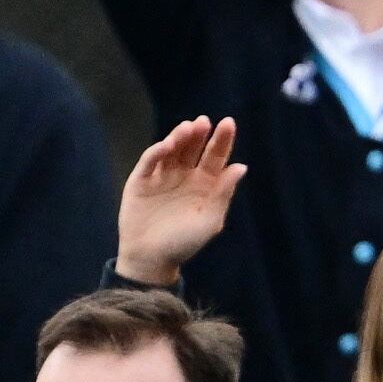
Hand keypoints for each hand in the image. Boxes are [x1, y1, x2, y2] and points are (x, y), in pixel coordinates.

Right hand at [113, 116, 245, 286]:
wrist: (152, 258)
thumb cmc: (185, 243)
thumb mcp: (210, 220)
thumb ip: (223, 193)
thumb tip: (241, 167)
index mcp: (206, 183)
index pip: (216, 156)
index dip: (222, 140)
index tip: (228, 123)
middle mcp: (185, 175)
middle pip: (194, 148)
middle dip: (199, 134)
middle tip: (204, 122)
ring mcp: (163, 176)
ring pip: (172, 150)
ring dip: (179, 137)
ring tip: (188, 128)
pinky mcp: (141, 180)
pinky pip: (149, 161)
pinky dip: (157, 151)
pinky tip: (167, 145)